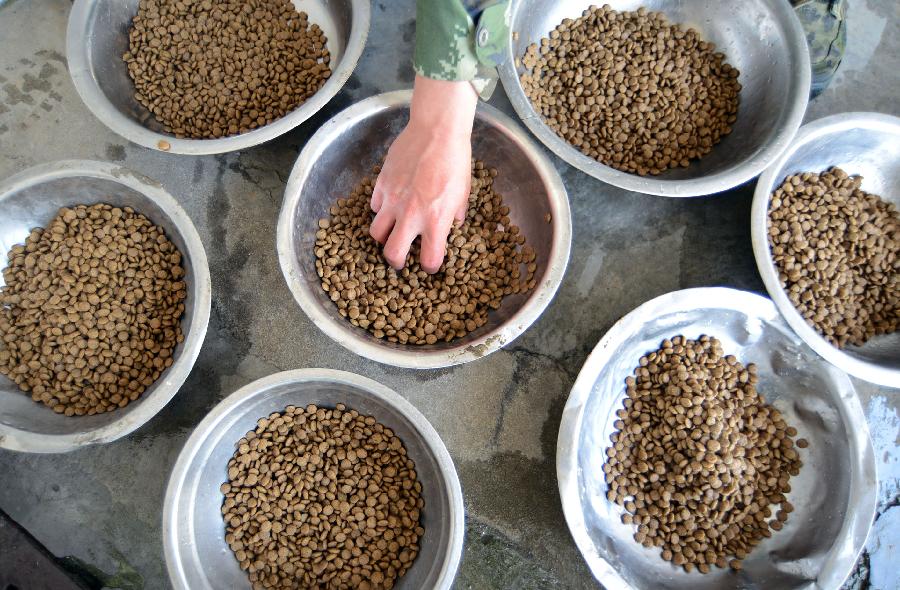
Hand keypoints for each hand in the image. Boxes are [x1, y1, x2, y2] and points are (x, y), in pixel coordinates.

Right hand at [369, 76, 477, 272]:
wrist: (437, 129)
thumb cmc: (455, 159)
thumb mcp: (463, 191)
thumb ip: (455, 214)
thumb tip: (452, 223)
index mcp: (435, 220)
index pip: (429, 260)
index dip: (430, 266)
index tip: (430, 263)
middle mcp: (410, 215)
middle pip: (392, 254)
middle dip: (396, 261)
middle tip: (401, 258)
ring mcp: (392, 200)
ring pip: (376, 233)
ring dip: (384, 236)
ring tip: (392, 230)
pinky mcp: (381, 184)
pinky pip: (373, 206)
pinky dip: (380, 210)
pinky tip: (390, 203)